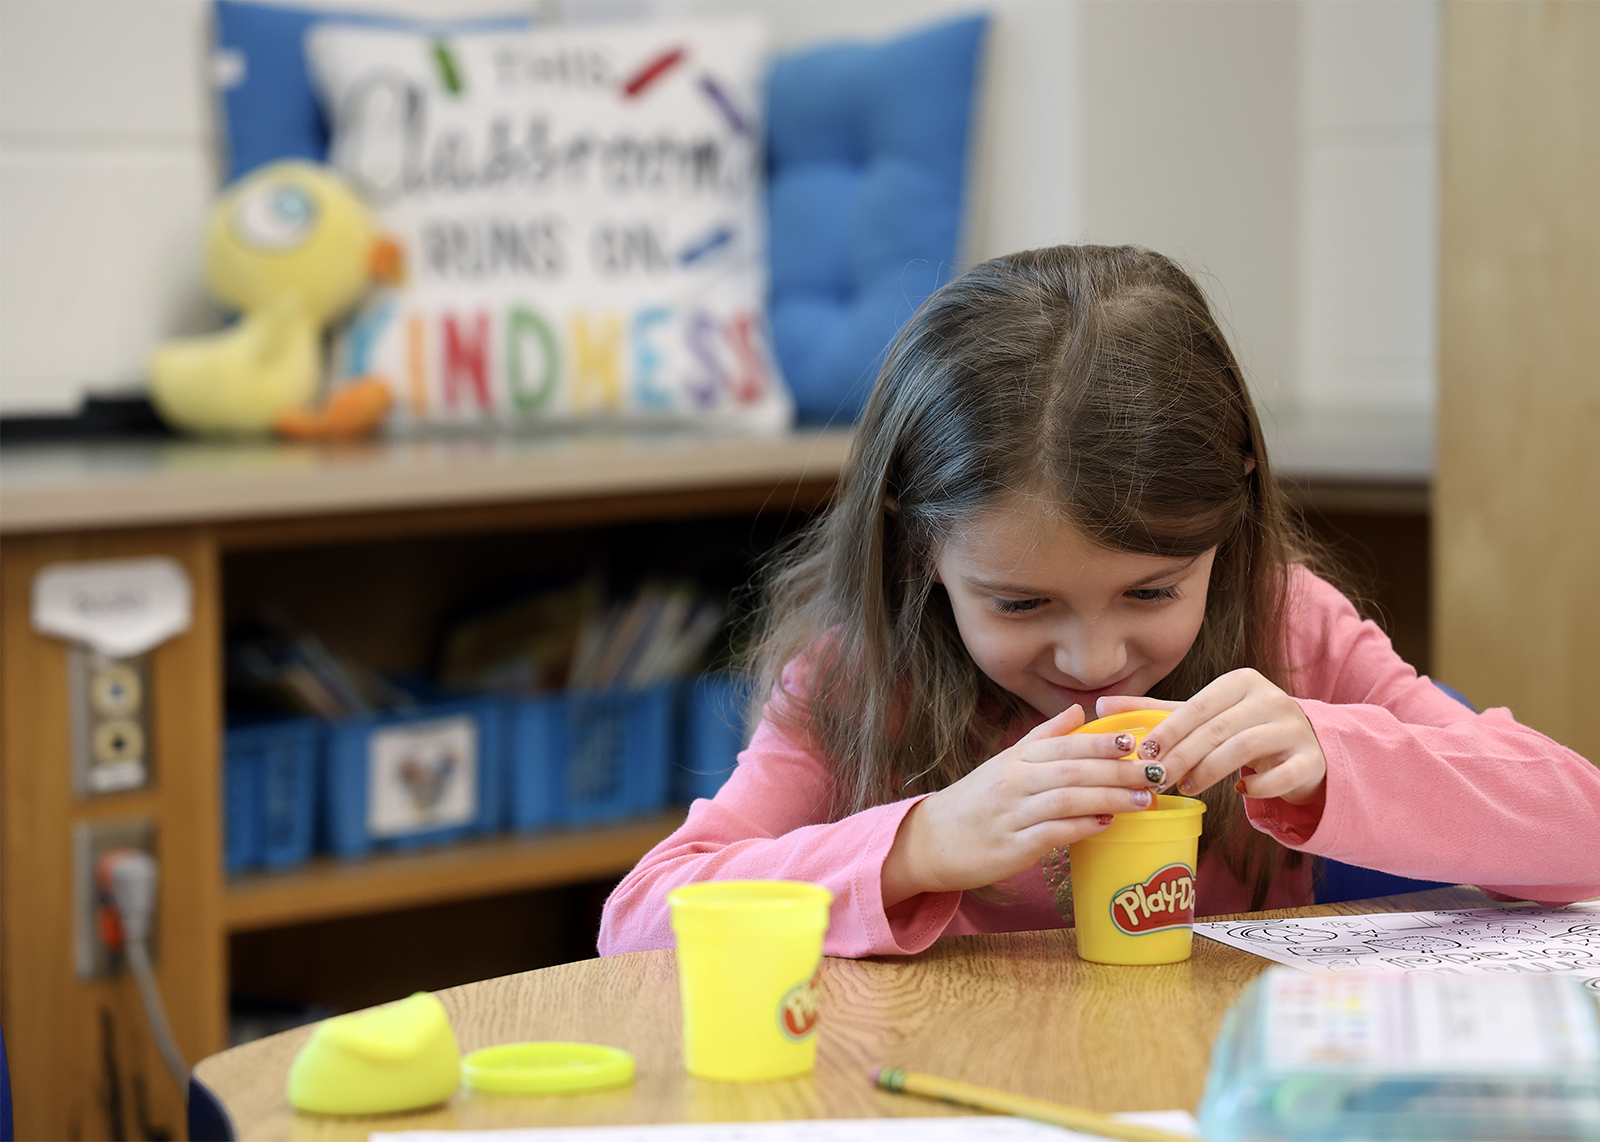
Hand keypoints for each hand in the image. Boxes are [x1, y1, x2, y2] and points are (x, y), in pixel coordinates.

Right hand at [881, 704, 1159, 906]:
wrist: (931, 841)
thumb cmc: (974, 802)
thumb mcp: (1004, 762)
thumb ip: (1042, 737)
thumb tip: (1078, 711)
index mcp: (1015, 759)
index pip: (1064, 744)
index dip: (1101, 742)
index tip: (1136, 741)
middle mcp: (1013, 781)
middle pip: (1072, 770)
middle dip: (1119, 770)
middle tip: (1157, 772)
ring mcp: (1012, 814)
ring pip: (1068, 800)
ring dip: (1109, 798)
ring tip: (1144, 800)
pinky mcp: (1012, 846)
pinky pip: (1052, 834)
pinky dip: (1082, 827)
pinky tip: (1106, 824)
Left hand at [1096, 669, 1327, 804]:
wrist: (1304, 746)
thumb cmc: (1240, 729)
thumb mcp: (1201, 717)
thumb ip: (1155, 712)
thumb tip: (1102, 706)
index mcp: (1240, 681)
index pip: (1195, 707)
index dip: (1167, 732)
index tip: (1143, 754)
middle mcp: (1270, 698)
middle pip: (1217, 729)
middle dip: (1182, 756)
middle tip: (1157, 779)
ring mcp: (1294, 728)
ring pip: (1245, 748)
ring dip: (1210, 771)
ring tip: (1187, 787)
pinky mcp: (1311, 759)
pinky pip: (1280, 776)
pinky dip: (1255, 787)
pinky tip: (1238, 791)